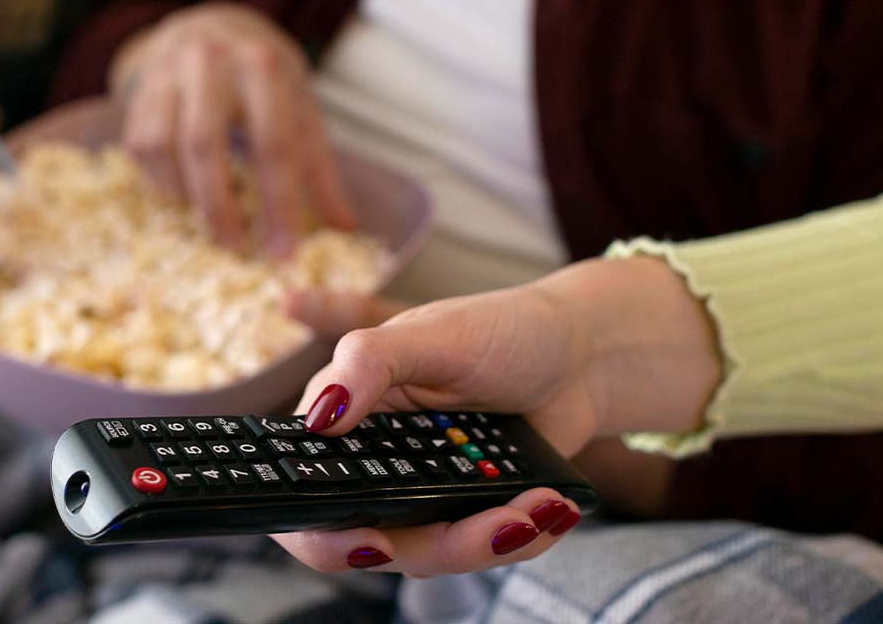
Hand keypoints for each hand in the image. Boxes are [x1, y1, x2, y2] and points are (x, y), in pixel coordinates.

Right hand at [111, 2, 355, 255]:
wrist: (215, 27)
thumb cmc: (266, 80)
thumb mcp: (301, 111)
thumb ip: (320, 171)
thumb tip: (345, 229)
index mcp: (263, 67)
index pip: (272, 144)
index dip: (279, 204)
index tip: (283, 252)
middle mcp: (210, 62)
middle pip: (204, 146)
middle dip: (220, 208)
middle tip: (237, 249)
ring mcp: (168, 73)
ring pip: (164, 147)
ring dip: (187, 196)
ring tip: (214, 222)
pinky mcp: (141, 90)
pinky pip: (142, 146)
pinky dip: (163, 181)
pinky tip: (187, 194)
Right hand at [272, 257, 721, 574]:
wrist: (579, 354)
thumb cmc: (502, 329)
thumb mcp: (434, 334)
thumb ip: (369, 363)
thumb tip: (319, 416)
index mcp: (346, 420)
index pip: (302, 492)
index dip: (320, 534)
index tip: (371, 540)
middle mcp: (375, 465)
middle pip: (373, 541)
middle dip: (439, 544)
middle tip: (498, 526)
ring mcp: (423, 493)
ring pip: (433, 553)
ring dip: (491, 540)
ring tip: (544, 504)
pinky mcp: (470, 511)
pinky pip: (482, 550)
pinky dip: (523, 536)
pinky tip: (555, 505)